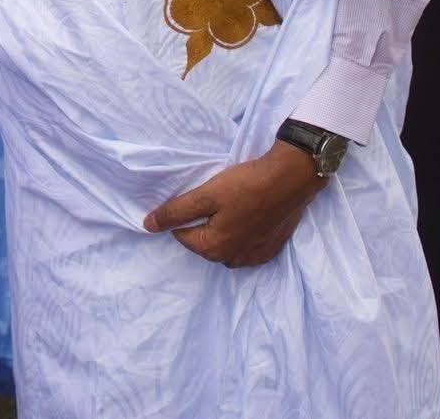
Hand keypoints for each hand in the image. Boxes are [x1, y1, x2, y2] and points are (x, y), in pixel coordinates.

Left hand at [142, 140, 327, 267]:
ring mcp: (255, 257)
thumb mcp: (206, 195)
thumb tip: (148, 226)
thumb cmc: (246, 185)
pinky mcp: (271, 249)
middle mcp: (234, 260)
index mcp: (214, 249)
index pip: (183, 236)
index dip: (184, 215)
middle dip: (204, 224)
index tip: (198, 197)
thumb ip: (176, 212)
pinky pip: (246, 247)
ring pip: (226, 246)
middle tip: (215, 200)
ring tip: (231, 207)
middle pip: (205, 243)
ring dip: (223, 231)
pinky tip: (248, 216)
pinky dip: (242, 235)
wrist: (291, 179)